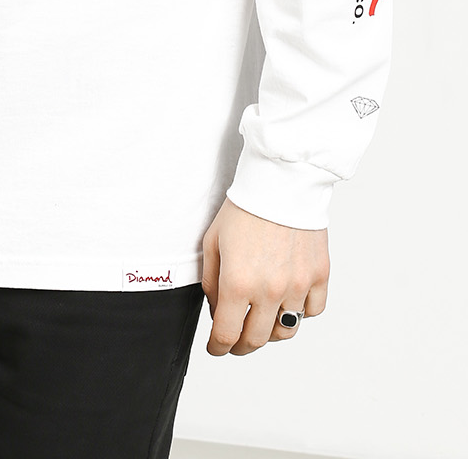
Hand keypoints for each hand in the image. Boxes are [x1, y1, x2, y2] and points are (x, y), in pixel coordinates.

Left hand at [200, 196, 328, 355]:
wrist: (280, 183)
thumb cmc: (244, 208)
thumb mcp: (212, 242)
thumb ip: (211, 282)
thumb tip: (217, 311)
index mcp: (238, 283)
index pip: (227, 334)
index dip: (218, 347)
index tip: (216, 348)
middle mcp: (270, 291)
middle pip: (255, 339)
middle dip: (240, 346)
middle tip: (234, 342)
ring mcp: (298, 286)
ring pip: (286, 331)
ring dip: (269, 332)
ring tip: (260, 322)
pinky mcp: (319, 277)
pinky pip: (312, 311)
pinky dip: (300, 313)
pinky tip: (287, 302)